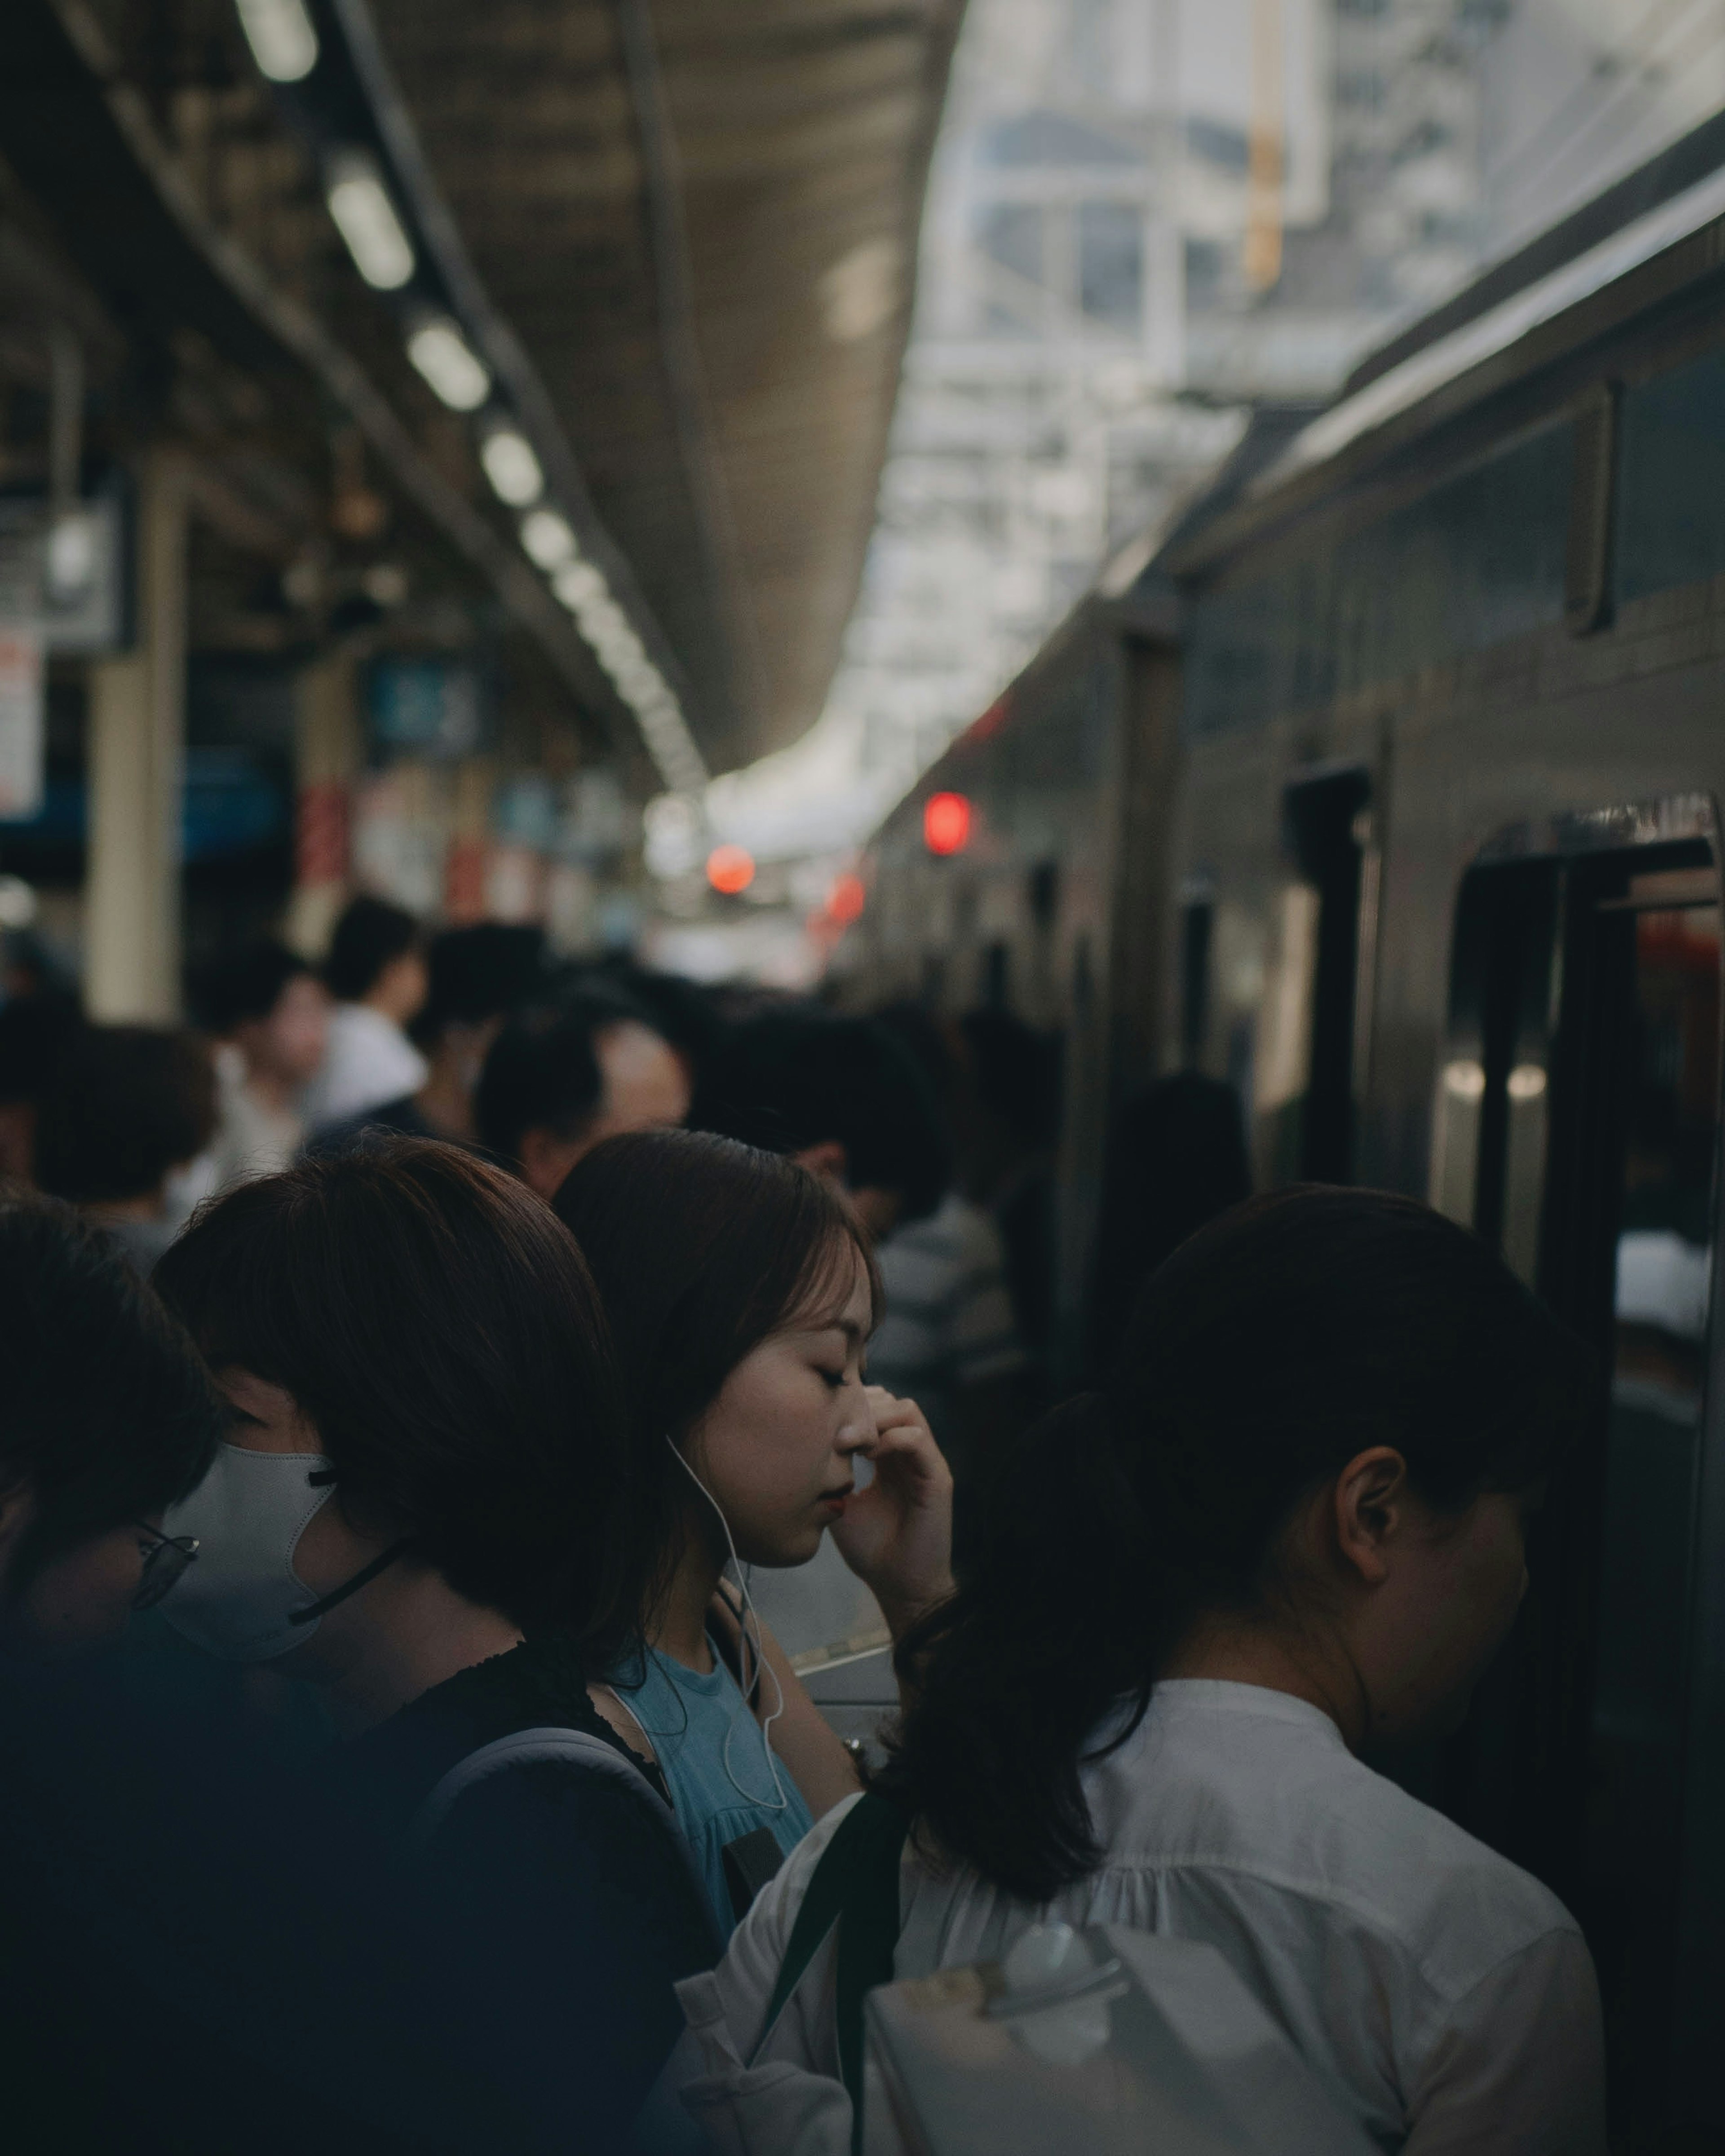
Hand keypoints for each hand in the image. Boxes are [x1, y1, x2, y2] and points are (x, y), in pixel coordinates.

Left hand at [830, 1388, 954, 1640]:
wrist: (899, 1586)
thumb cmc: (870, 1549)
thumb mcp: (840, 1502)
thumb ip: (831, 1471)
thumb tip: (806, 1443)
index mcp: (889, 1456)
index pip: (874, 1408)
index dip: (849, 1406)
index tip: (822, 1424)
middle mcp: (909, 1453)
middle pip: (890, 1400)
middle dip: (860, 1405)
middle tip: (834, 1430)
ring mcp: (926, 1462)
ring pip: (907, 1409)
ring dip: (875, 1418)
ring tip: (850, 1441)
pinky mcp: (937, 1477)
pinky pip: (918, 1438)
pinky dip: (891, 1438)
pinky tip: (868, 1456)